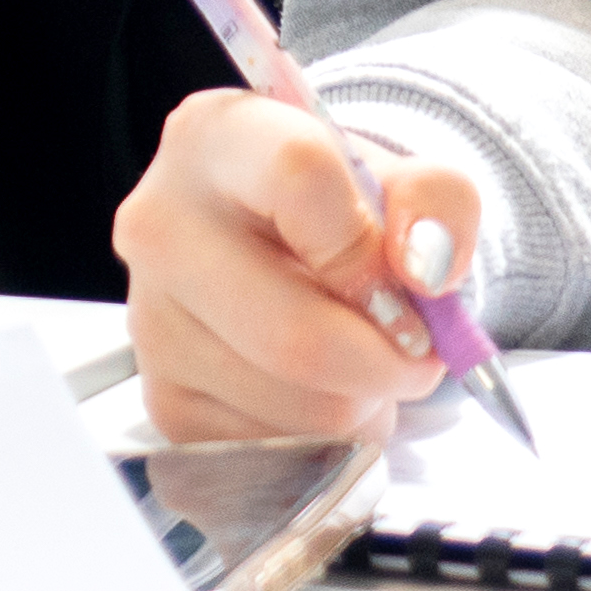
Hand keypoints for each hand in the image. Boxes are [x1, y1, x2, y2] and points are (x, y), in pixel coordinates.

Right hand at [116, 89, 497, 444]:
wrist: (281, 250)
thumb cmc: (341, 212)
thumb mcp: (405, 182)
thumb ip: (439, 203)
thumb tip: (427, 271)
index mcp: (216, 138)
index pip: (298, 182)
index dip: (372, 247)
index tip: (410, 281)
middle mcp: (159, 225)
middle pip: (295, 337)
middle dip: (387, 362)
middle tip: (416, 352)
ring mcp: (150, 320)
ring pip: (299, 410)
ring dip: (361, 405)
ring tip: (357, 363)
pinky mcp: (162, 400)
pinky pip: (275, 452)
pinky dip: (322, 439)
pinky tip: (317, 392)